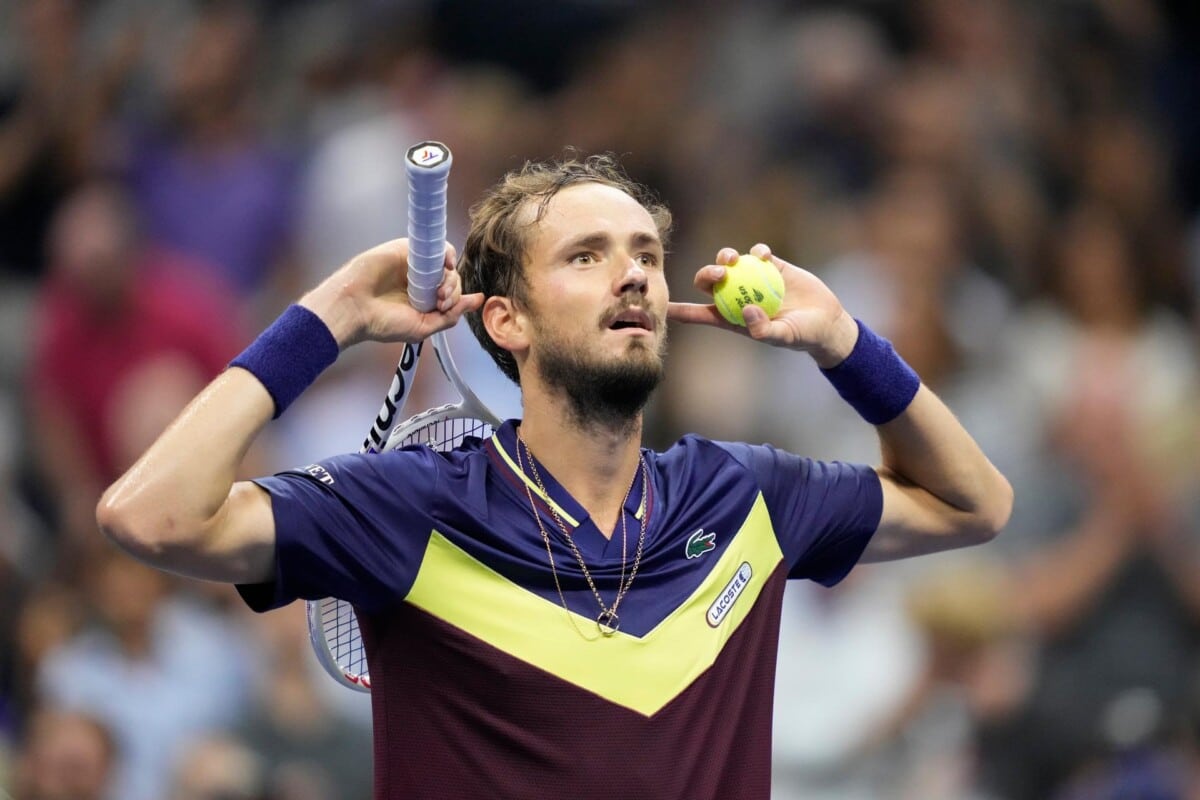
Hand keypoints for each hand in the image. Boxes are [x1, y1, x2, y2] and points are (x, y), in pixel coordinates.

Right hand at [299, 239, 483, 347]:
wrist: (355, 309)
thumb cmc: (383, 323)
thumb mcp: (422, 327)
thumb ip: (451, 315)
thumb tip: (478, 301)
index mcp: (423, 300)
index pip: (452, 293)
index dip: (455, 299)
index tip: (444, 308)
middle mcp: (420, 282)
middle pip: (451, 278)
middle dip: (452, 291)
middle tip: (439, 301)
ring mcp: (414, 265)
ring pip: (445, 264)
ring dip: (449, 277)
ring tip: (437, 292)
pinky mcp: (406, 250)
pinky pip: (435, 247)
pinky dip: (446, 254)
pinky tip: (447, 265)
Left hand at [667, 243, 858, 366]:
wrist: (827, 320)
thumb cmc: (802, 335)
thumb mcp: (784, 337)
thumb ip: (765, 330)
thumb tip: (747, 311)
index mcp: (732, 317)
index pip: (701, 314)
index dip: (682, 310)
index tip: (664, 307)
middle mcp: (737, 296)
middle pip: (709, 282)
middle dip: (706, 274)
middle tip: (721, 273)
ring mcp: (752, 279)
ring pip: (728, 263)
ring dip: (725, 257)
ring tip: (734, 259)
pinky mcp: (771, 266)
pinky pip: (757, 253)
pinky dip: (756, 251)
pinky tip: (764, 255)